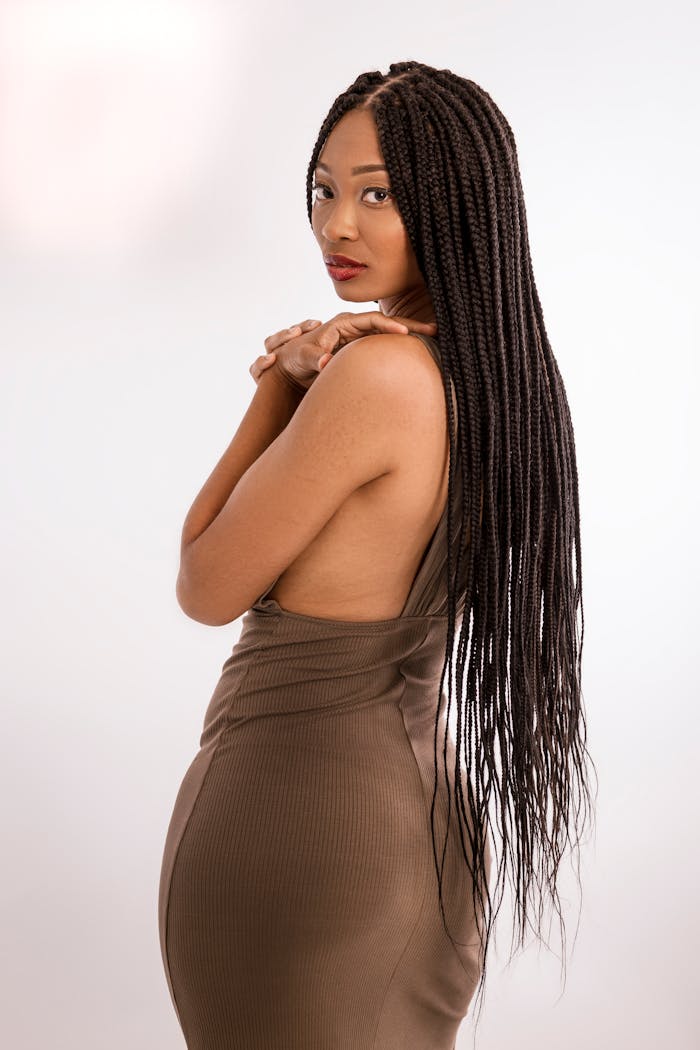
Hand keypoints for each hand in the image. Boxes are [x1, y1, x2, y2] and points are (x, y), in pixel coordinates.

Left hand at [252, 311, 438, 394]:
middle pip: (387, 325)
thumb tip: (326, 363)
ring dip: (411, 337)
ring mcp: (359, 340)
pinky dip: (401, 349)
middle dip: (411, 326)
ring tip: (435, 340)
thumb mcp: (303, 356)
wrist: (291, 367)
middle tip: (435, 330)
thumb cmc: (295, 358)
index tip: (408, 333)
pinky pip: (384, 348)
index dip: (391, 325)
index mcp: (343, 323)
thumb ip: (315, 358)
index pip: (373, 320)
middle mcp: (354, 328)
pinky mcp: (360, 352)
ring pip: (389, 336)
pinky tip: (418, 355)